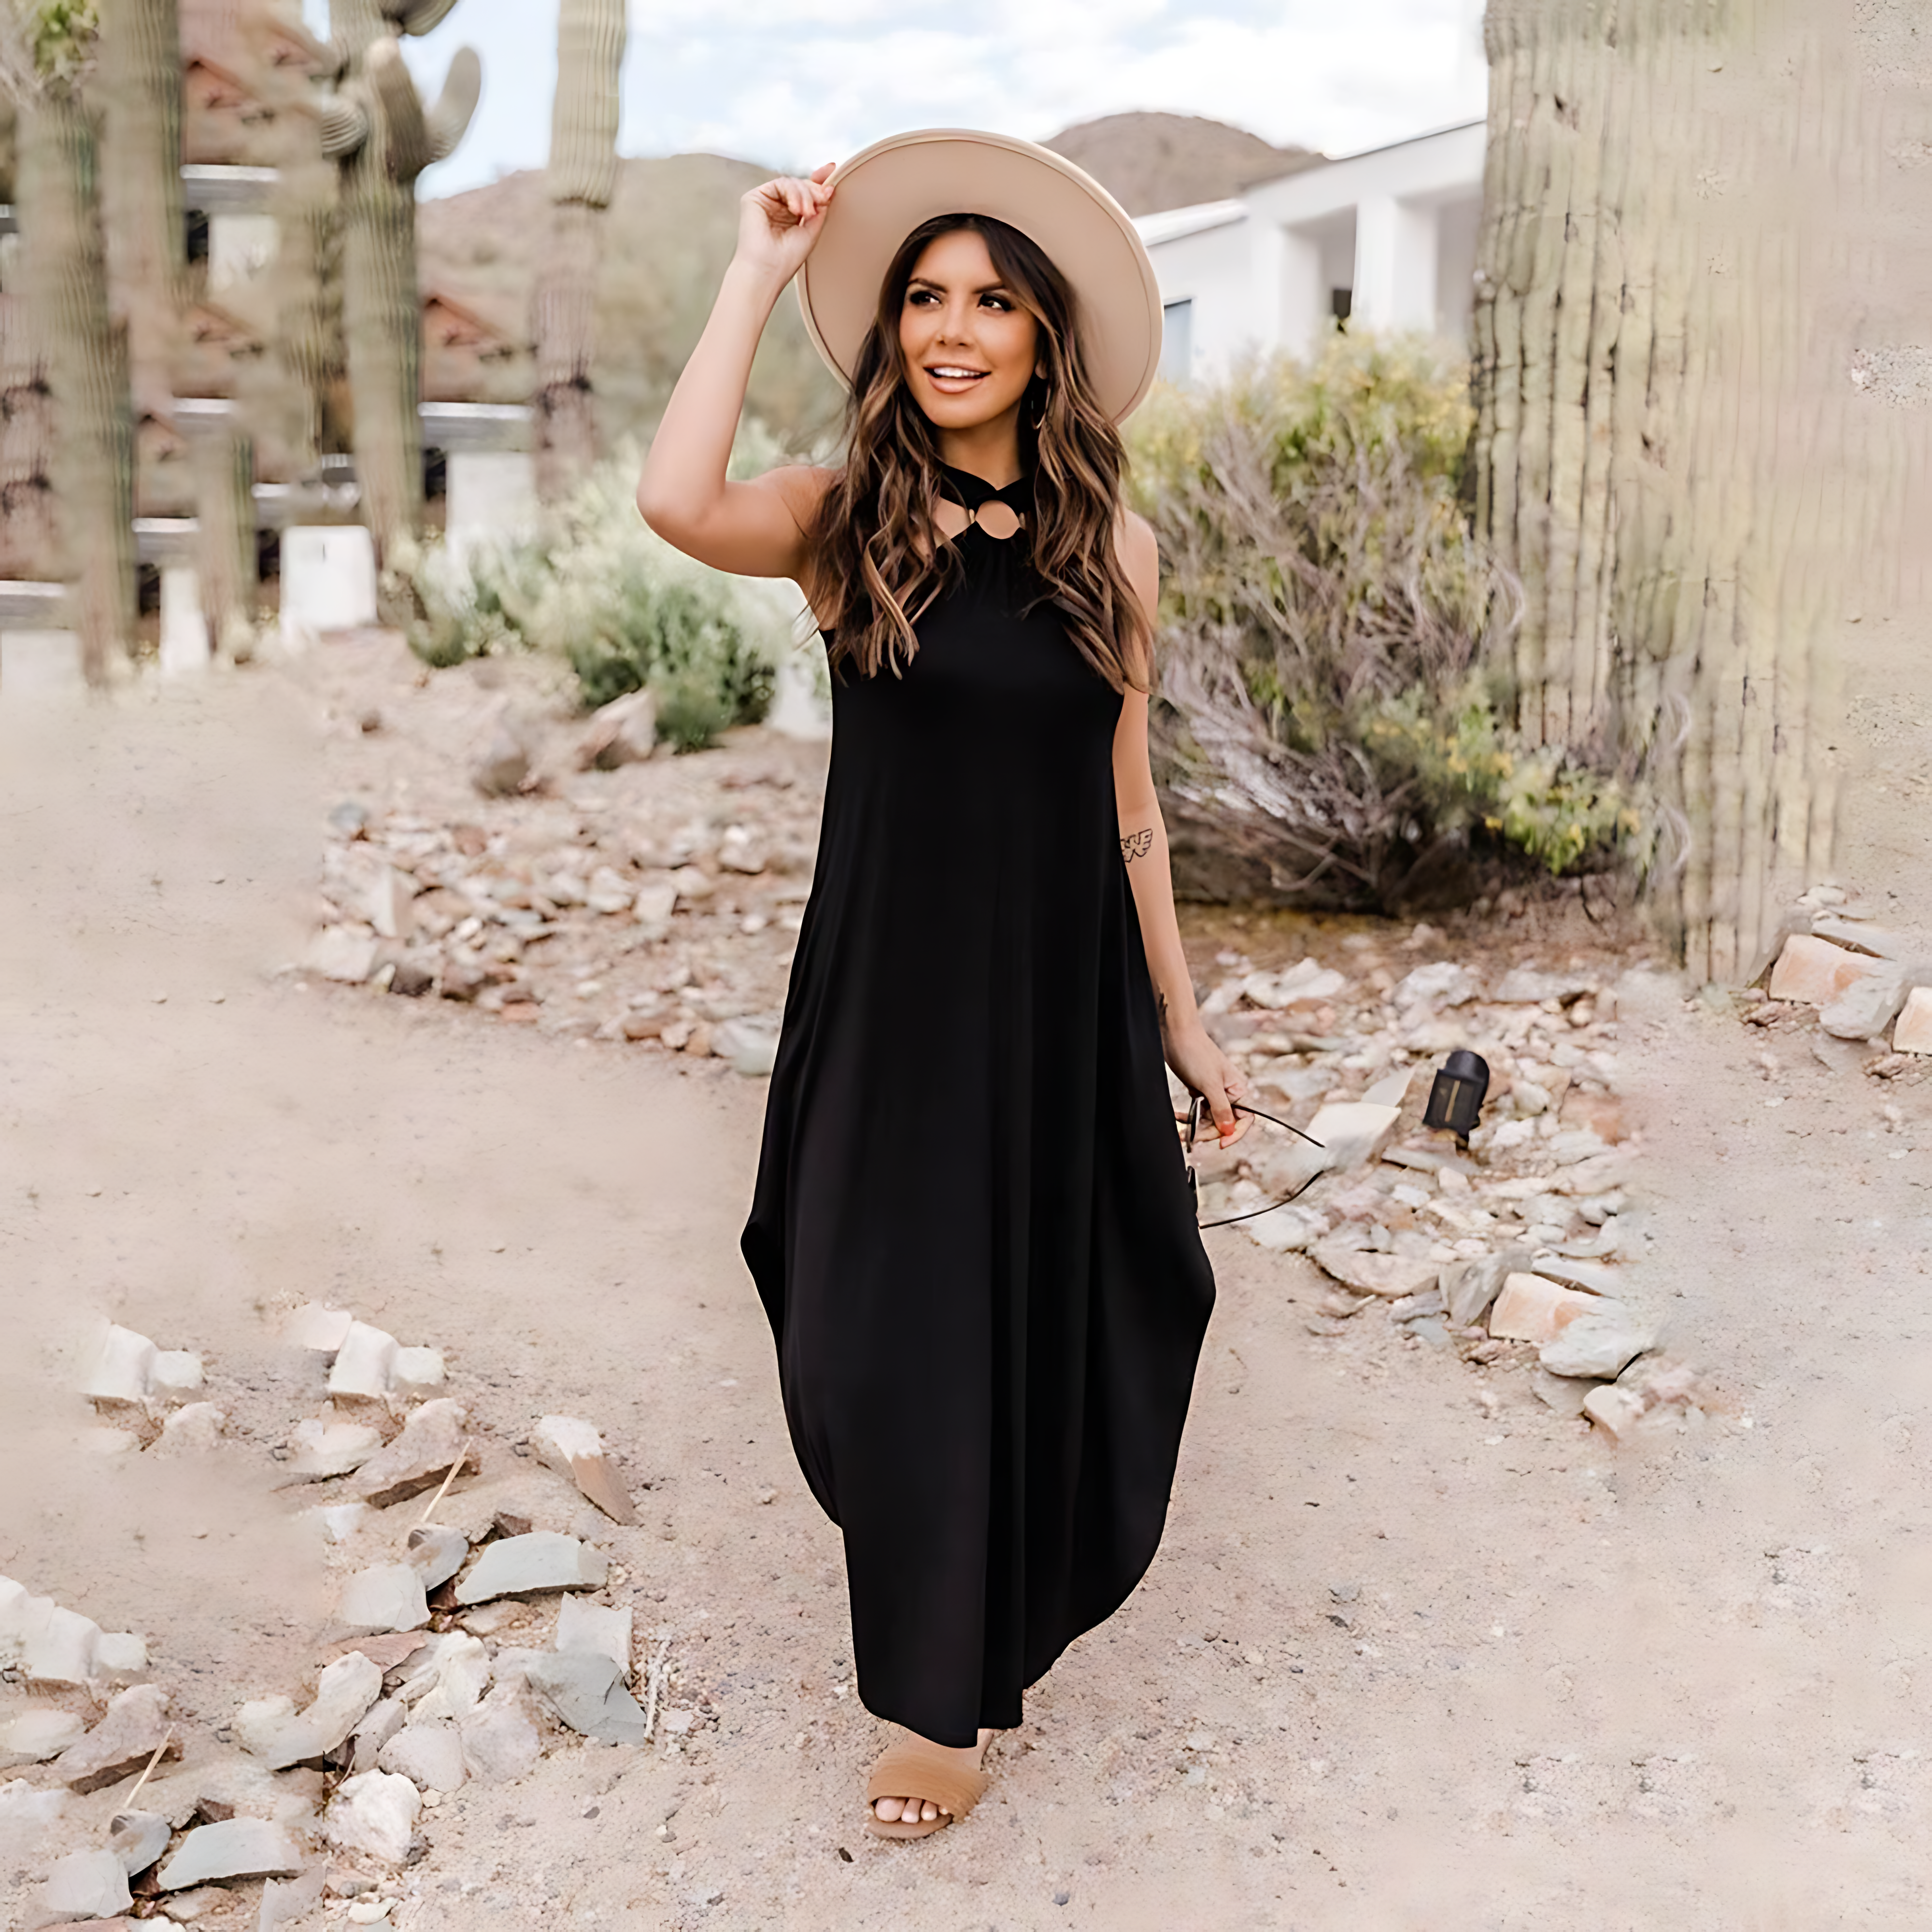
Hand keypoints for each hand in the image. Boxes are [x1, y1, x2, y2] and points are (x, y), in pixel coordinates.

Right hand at [736, 163, 836, 284]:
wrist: (767, 270)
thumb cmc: (786, 259)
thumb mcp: (812, 231)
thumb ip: (820, 209)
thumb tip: (829, 188)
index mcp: (790, 216)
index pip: (805, 193)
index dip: (818, 181)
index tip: (831, 170)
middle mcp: (777, 207)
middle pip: (800, 185)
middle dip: (814, 191)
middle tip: (823, 200)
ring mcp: (766, 201)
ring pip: (792, 183)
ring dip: (805, 195)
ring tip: (807, 213)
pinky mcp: (755, 197)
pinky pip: (780, 183)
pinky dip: (792, 193)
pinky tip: (796, 209)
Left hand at [1162, 1018, 1251, 1149]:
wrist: (1176, 1035)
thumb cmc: (1196, 1053)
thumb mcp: (1210, 1085)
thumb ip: (1221, 1110)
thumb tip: (1228, 1131)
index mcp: (1238, 1089)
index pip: (1243, 1119)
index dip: (1234, 1133)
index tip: (1221, 1144)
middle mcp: (1228, 1092)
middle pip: (1223, 1122)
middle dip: (1208, 1131)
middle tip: (1192, 1137)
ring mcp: (1212, 1092)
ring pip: (1209, 1119)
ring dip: (1196, 1127)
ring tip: (1182, 1132)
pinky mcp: (1199, 1091)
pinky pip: (1198, 1112)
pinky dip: (1189, 1117)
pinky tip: (1180, 1118)